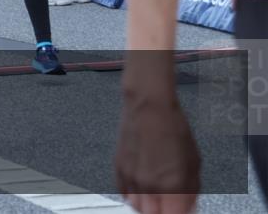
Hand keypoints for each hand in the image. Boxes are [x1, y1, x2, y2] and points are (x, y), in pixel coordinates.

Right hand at [115, 92, 199, 213]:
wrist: (148, 107)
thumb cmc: (173, 129)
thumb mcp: (194, 162)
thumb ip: (191, 190)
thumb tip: (188, 207)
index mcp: (172, 187)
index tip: (180, 210)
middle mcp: (149, 186)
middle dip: (162, 212)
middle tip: (169, 205)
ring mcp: (131, 179)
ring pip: (137, 208)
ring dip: (147, 207)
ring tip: (157, 198)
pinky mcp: (118, 170)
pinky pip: (125, 194)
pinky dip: (134, 195)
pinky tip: (143, 187)